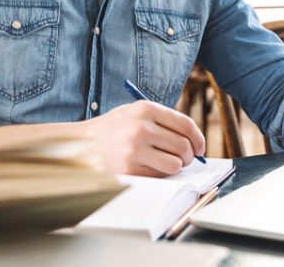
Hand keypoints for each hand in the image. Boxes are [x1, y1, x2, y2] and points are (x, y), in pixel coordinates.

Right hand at [82, 100, 205, 176]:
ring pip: (176, 164)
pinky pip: (160, 175)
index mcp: (145, 109)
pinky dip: (162, 173)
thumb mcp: (135, 113)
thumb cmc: (115, 129)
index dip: (198, 138)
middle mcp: (141, 128)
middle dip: (189, 156)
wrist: (83, 144)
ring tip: (168, 162)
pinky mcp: (130, 168)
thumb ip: (163, 120)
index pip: (185, 125)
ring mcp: (135, 149)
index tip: (200, 147)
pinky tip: (151, 167)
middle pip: (183, 146)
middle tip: (186, 158)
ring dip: (176, 166)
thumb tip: (193, 140)